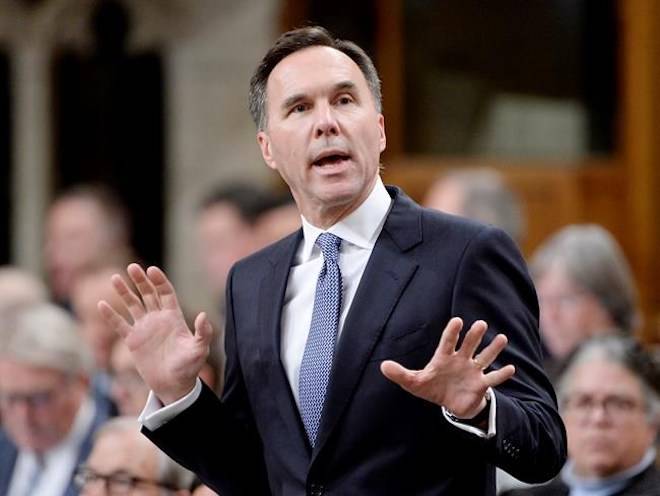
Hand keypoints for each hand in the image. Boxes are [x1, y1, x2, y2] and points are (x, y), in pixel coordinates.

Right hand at [98, 263, 213, 404]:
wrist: (173, 384)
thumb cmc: (189, 367)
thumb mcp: (199, 349)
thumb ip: (203, 332)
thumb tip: (203, 315)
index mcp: (174, 317)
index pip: (166, 293)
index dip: (159, 281)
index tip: (152, 270)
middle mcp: (158, 318)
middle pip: (148, 294)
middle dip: (140, 280)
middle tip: (132, 267)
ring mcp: (144, 328)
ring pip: (133, 304)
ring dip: (124, 292)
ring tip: (115, 278)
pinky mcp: (133, 340)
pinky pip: (120, 324)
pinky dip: (111, 315)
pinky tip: (102, 304)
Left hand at [380, 317, 514, 418]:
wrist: (450, 404)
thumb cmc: (432, 387)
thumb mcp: (414, 382)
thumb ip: (400, 374)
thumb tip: (382, 366)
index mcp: (444, 357)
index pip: (448, 342)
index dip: (452, 332)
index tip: (457, 321)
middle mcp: (461, 360)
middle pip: (469, 345)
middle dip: (474, 336)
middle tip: (481, 324)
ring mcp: (472, 371)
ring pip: (484, 358)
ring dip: (493, 349)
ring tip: (502, 338)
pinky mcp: (481, 385)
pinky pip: (493, 379)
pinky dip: (501, 375)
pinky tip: (511, 368)